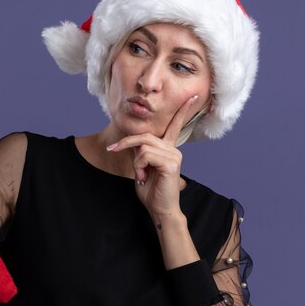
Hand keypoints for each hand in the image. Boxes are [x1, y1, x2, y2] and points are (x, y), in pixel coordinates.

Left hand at [106, 95, 198, 218]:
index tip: (192, 96)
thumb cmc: (151, 190)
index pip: (175, 126)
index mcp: (168, 149)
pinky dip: (138, 166)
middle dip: (126, 142)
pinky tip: (143, 178)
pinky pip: (145, 155)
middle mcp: (173, 150)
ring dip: (135, 162)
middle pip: (145, 136)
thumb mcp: (142, 167)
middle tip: (112, 149)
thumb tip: (134, 141)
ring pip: (143, 146)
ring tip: (140, 175)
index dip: (182, 111)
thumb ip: (141, 152)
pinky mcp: (170, 164)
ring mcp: (174, 156)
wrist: (160, 209)